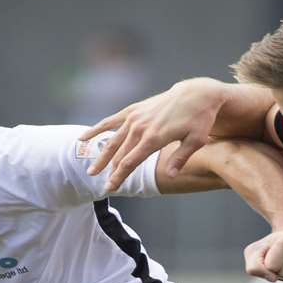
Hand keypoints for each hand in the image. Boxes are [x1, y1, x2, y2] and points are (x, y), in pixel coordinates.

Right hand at [79, 81, 226, 194]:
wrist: (196, 94)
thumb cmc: (199, 120)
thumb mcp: (196, 141)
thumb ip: (180, 158)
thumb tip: (170, 176)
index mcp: (154, 138)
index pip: (130, 162)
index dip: (119, 177)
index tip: (110, 188)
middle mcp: (141, 127)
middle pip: (119, 154)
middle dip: (110, 172)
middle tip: (104, 187)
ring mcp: (135, 117)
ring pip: (113, 140)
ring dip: (102, 156)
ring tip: (91, 171)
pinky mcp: (134, 110)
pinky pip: (111, 120)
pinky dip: (97, 129)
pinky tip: (84, 138)